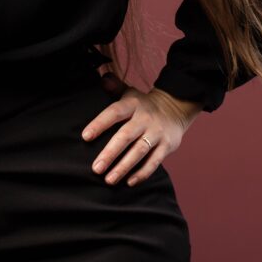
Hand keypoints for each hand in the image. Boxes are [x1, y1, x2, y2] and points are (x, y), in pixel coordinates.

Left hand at [82, 71, 203, 185]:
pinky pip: (154, 162)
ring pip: (139, 151)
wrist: (176, 108)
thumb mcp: (130, 93)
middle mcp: (145, 119)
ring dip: (124, 167)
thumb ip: (115, 87)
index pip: (114, 112)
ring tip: (108, 180)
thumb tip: (103, 78)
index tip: (85, 137)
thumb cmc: (143, 105)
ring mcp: (157, 133)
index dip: (100, 123)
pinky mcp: (167, 146)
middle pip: (126, 136)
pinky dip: (142, 173)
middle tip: (96, 169)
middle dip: (110, 153)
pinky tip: (129, 182)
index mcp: (133, 105)